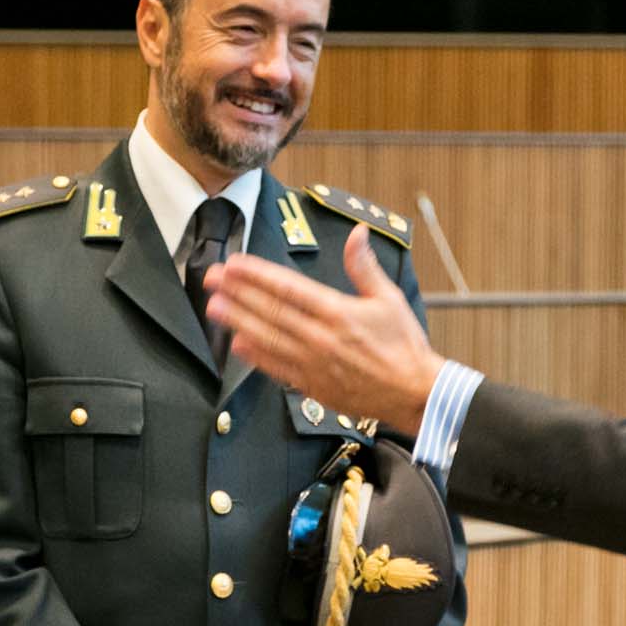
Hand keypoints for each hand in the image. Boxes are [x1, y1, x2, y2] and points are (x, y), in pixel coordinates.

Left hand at [205, 227, 443, 433]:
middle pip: (271, 311)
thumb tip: (357, 233)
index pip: (288, 288)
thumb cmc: (403, 346)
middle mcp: (321, 337)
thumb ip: (364, 266)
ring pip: (268, 338)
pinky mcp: (312, 385)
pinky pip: (277, 368)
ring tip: (215, 307)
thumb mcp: (389, 298)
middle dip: (238, 293)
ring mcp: (313, 363)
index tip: (235, 264)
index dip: (257, 275)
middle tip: (212, 278)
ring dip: (238, 321)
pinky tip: (237, 345)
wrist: (412, 393)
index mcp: (338, 312)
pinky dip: (256, 356)